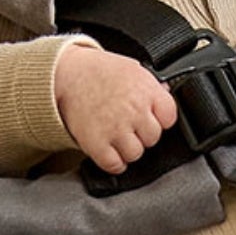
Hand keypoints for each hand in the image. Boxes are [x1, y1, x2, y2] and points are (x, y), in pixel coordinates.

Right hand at [53, 43, 177, 173]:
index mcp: (146, 90)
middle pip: (153, 138)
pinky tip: (109, 151)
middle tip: (128, 126)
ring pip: (135, 154)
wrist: (66, 74)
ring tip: (116, 137)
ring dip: (127, 149)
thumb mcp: (132, 69)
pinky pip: (115, 165)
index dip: (160, 119)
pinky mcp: (97, 143)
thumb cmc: (98, 71)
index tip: (150, 118)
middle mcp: (134, 110)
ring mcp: (116, 128)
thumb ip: (152, 87)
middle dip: (142, 134)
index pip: (169, 117)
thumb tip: (168, 93)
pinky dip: (113, 162)